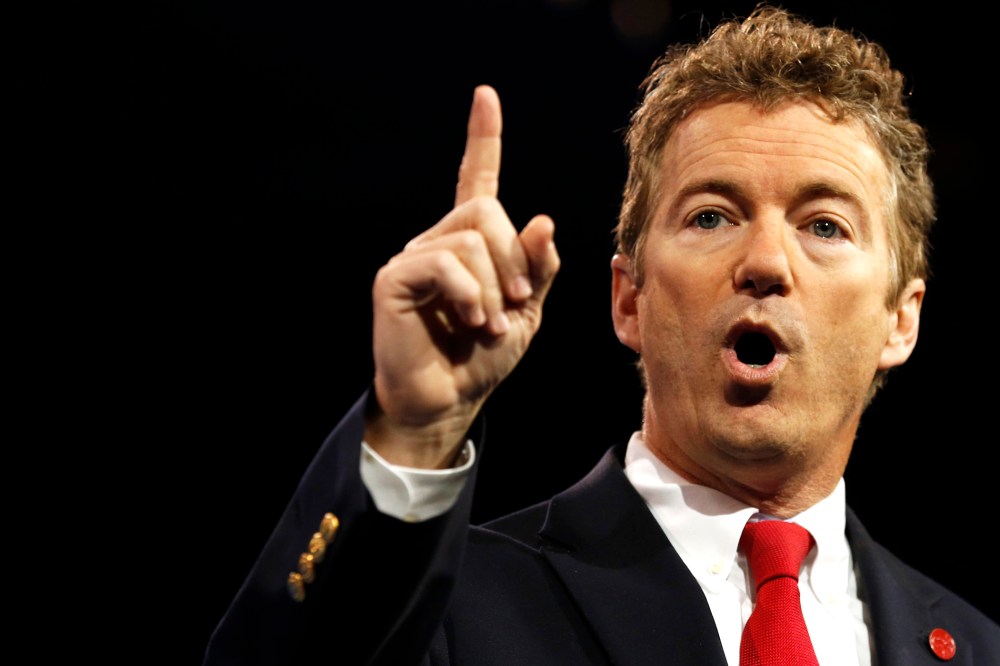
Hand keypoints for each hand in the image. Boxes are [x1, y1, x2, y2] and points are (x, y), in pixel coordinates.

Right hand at [365, 85, 559, 467]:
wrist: (448, 400)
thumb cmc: (483, 357)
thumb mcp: (528, 311)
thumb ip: (538, 268)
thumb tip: (542, 220)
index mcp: (471, 243)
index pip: (477, 179)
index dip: (482, 139)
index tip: (485, 97)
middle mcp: (439, 240)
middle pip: (488, 212)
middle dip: (515, 263)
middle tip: (515, 307)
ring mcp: (414, 256)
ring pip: (471, 240)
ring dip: (494, 290)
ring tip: (487, 325)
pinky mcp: (394, 278)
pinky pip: (445, 263)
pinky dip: (469, 295)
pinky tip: (467, 321)